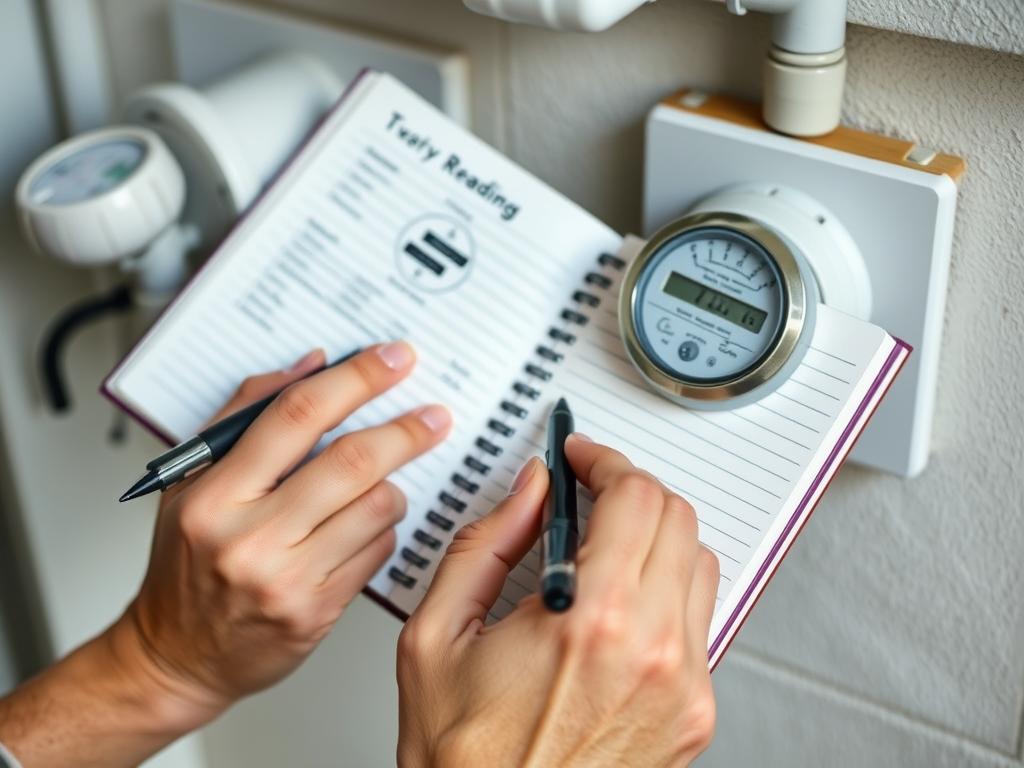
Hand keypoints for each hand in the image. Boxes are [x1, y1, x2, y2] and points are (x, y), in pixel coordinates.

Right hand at [116, 343, 451, 729]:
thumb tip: (314, 365)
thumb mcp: (192, 481)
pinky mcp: (316, 612)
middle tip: (434, 416)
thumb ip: (245, 414)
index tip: (393, 359)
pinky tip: (364, 529)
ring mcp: (286, 578)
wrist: (178, 655)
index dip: (356, 379)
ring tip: (384, 485)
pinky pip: (378, 551)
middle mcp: (249, 536)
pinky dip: (383, 530)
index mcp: (215, 493)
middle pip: (352, 462)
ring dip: (394, 487)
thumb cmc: (187, 564)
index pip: (296, 415)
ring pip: (376, 507)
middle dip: (405, 431)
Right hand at [397, 436, 717, 767]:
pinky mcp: (694, 714)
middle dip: (632, 490)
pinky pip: (699, 620)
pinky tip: (619, 605)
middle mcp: (652, 650)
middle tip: (591, 492)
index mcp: (588, 622)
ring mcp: (683, 685)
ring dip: (654, 537)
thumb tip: (527, 491)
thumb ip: (484, 544)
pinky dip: (667, 590)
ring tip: (604, 548)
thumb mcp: (436, 636)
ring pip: (698, 563)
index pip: (634, 497)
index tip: (583, 458)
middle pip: (676, 518)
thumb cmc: (463, 760)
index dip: (606, 461)